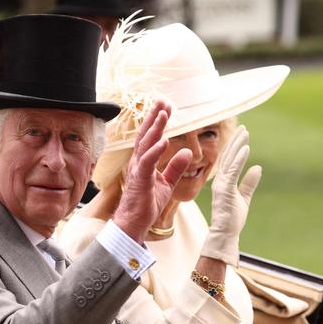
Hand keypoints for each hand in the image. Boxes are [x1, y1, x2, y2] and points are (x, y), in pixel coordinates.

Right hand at [112, 100, 191, 242]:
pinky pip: (147, 162)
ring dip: (155, 128)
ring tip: (163, 114)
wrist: (134, 223)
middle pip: (146, 134)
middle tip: (162, 100)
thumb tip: (188, 152)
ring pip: (146, 144)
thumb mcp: (167, 183)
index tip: (166, 107)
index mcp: (144, 161)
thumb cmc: (146, 204)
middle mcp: (138, 162)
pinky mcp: (140, 180)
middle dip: (154, 117)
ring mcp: (138, 170)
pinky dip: (155, 151)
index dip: (158, 121)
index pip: (151, 137)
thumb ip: (176, 167)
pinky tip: (163, 140)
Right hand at [200, 125, 261, 265]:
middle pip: (227, 156)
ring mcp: (221, 184)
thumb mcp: (244, 198)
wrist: (225, 233)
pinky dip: (239, 158)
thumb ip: (249, 183)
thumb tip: (258, 167)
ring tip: (245, 133)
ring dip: (238, 145)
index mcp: (223, 182)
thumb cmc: (232, 218)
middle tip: (243, 128)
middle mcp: (219, 180)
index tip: (242, 135)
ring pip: (229, 160)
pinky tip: (246, 148)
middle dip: (235, 141)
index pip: (228, 160)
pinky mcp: (225, 189)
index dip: (234, 147)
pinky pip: (233, 170)